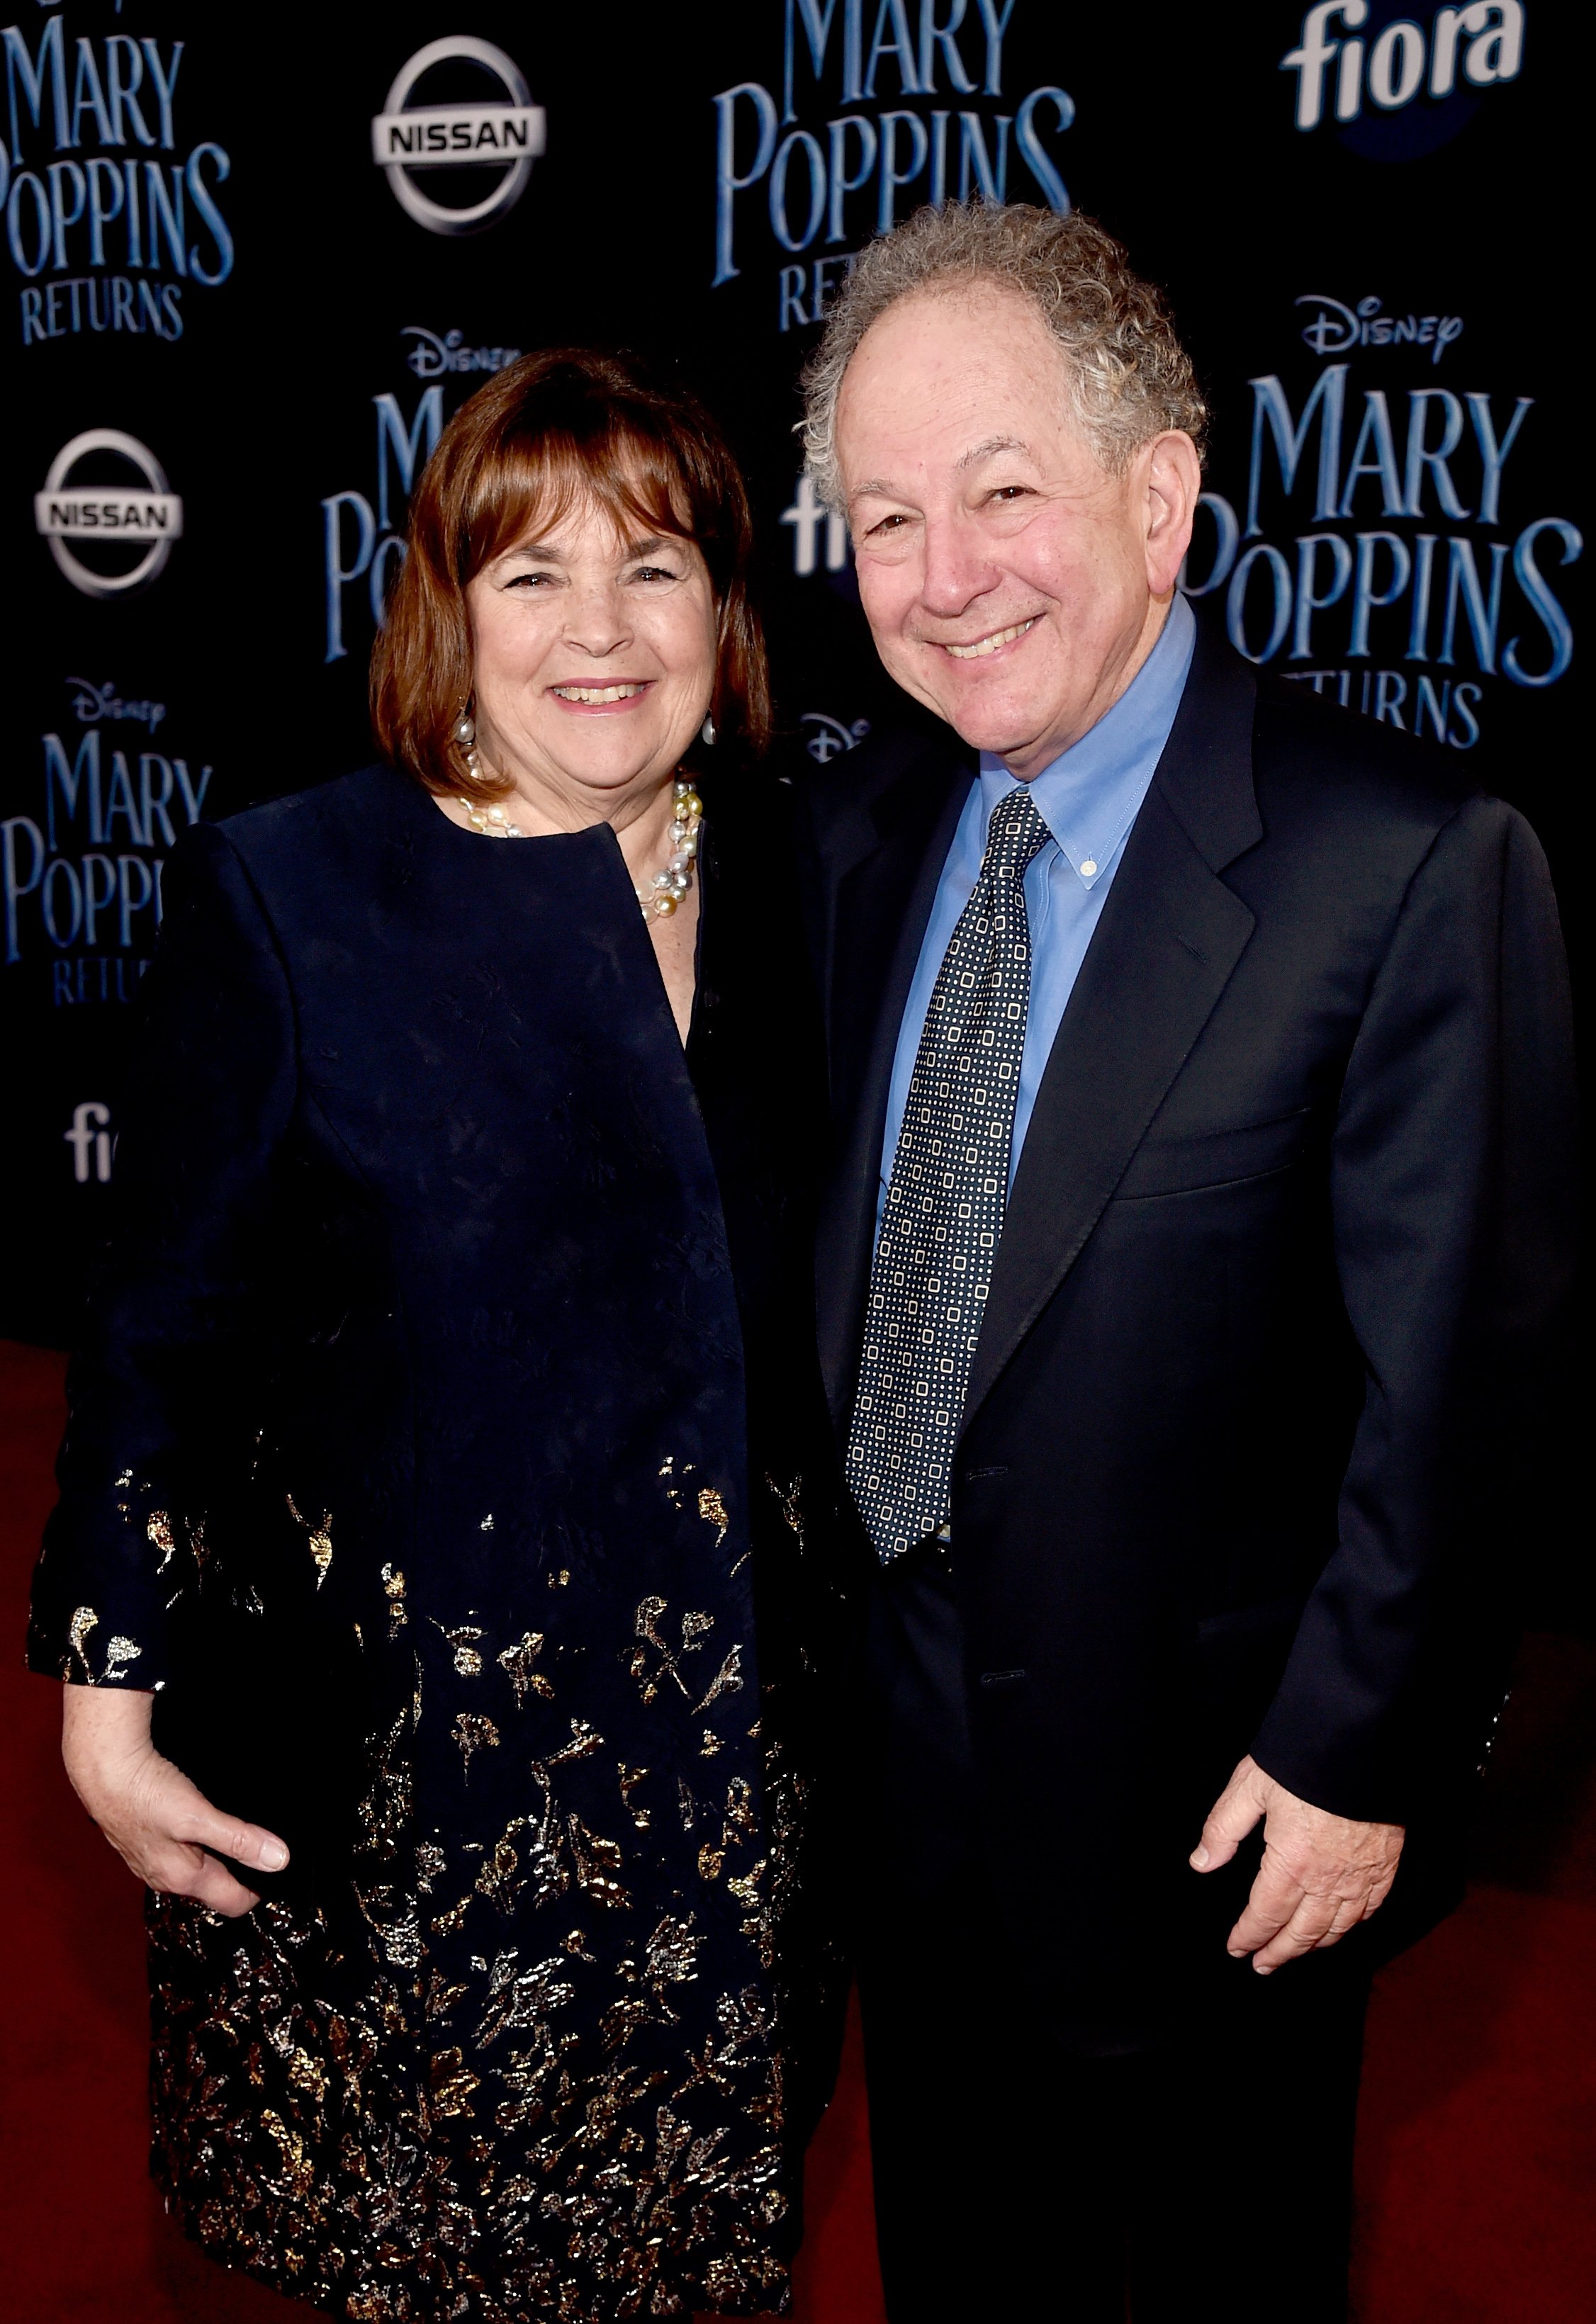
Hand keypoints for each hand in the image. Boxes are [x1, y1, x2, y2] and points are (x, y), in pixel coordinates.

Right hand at [60, 1684, 288, 1916]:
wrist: (104, 1771)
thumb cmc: (145, 1794)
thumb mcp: (199, 1816)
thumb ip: (239, 1840)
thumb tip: (278, 1860)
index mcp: (184, 1879)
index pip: (235, 1902)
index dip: (261, 1888)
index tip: (279, 1866)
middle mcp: (167, 1878)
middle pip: (217, 1886)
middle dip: (242, 1870)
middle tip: (265, 1840)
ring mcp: (153, 1861)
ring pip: (199, 1868)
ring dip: (220, 1853)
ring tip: (238, 1827)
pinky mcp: (146, 1842)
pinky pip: (182, 1851)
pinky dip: (198, 1840)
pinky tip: (203, 1817)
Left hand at [1190, 1754, 1402, 1974]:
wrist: (1364, 1742)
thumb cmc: (1303, 1760)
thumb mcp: (1249, 1786)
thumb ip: (1223, 1828)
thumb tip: (1202, 1863)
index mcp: (1290, 1863)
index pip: (1265, 1915)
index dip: (1249, 1936)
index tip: (1236, 1948)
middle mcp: (1327, 1879)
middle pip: (1301, 1932)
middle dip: (1278, 1951)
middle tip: (1262, 1964)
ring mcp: (1361, 1877)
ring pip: (1335, 1927)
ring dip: (1312, 1946)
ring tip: (1294, 1952)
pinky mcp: (1385, 1866)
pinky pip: (1367, 1910)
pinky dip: (1349, 1926)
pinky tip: (1340, 1928)